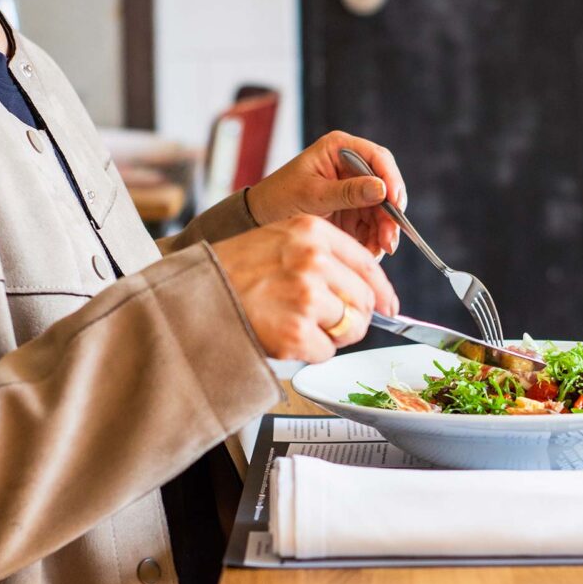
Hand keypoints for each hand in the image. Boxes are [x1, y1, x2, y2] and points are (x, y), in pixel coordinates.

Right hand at [212, 215, 398, 361]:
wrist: (192, 295)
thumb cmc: (232, 270)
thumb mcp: (278, 240)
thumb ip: (321, 254)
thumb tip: (367, 288)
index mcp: (311, 232)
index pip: (368, 264)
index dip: (382, 291)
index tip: (389, 306)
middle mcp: (313, 260)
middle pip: (365, 300)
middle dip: (355, 317)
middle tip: (331, 323)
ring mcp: (306, 297)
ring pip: (349, 327)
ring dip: (331, 335)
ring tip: (297, 326)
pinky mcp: (296, 332)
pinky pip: (327, 351)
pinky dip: (310, 352)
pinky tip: (284, 338)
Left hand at [246, 131, 406, 256]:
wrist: (260, 218)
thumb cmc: (279, 197)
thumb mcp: (313, 194)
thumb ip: (348, 192)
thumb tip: (382, 189)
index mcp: (340, 149)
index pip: (377, 158)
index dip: (391, 179)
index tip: (395, 202)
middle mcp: (351, 166)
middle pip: (385, 186)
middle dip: (390, 214)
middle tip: (389, 238)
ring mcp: (354, 189)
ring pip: (382, 209)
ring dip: (384, 231)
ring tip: (378, 250)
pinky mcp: (353, 211)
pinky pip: (372, 225)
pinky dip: (374, 239)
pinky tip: (370, 251)